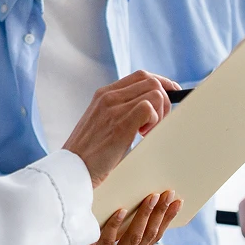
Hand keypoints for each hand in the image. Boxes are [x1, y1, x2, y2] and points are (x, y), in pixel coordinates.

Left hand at [61, 190, 182, 244]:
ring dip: (144, 216)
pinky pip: (108, 242)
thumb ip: (116, 232)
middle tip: (169, 194)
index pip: (154, 237)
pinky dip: (115, 225)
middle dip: (161, 213)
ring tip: (151, 197)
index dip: (167, 219)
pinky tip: (120, 210)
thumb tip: (126, 200)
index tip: (178, 201)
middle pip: (148, 236)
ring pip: (133, 238)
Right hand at [63, 70, 179, 186]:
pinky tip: (143, 136)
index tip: (172, 94)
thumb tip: (147, 109)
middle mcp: (108, 96)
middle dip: (165, 101)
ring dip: (160, 113)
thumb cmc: (88, 152)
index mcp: (104, 94)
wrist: (71, 168)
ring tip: (146, 132)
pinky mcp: (120, 125)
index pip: (141, 76)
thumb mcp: (100, 122)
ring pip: (155, 93)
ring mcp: (113, 109)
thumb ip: (118, 111)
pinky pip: (149, 108)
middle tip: (156, 123)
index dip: (162, 83)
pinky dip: (154, 122)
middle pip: (152, 81)